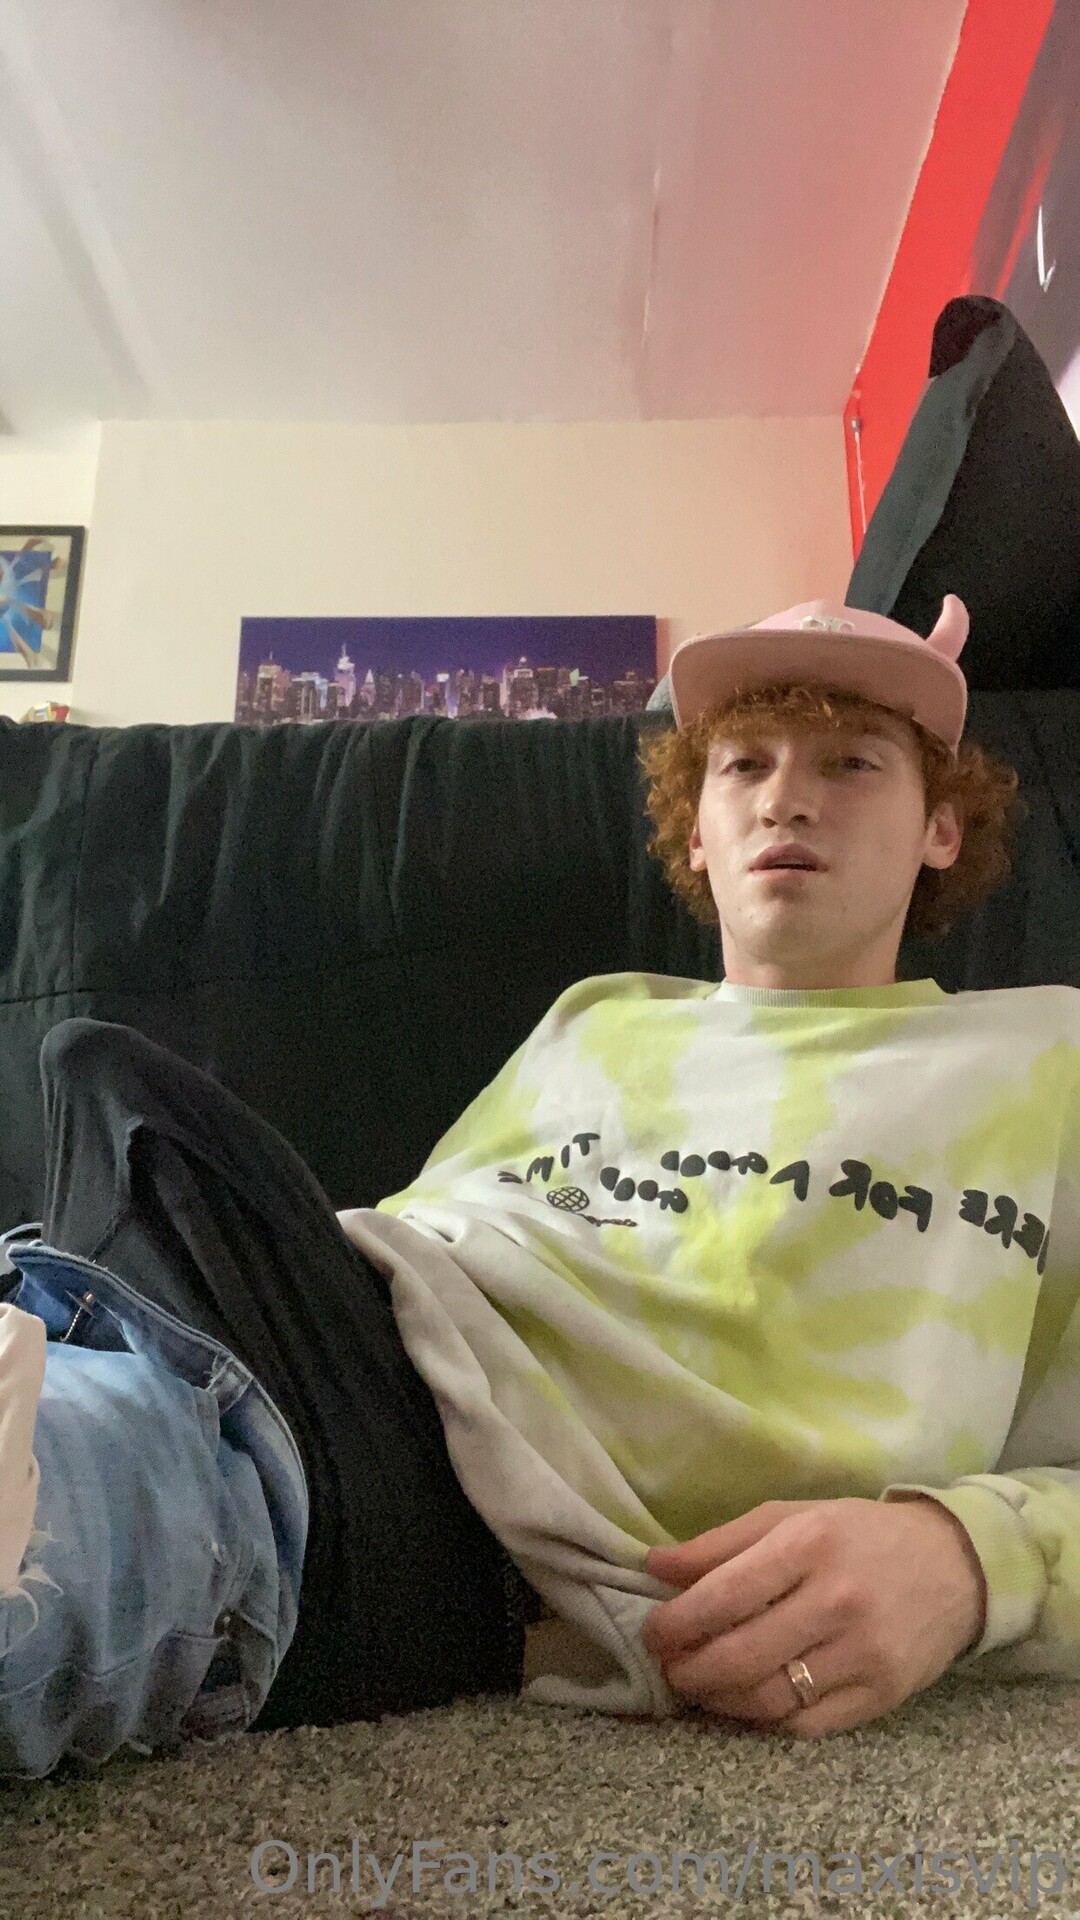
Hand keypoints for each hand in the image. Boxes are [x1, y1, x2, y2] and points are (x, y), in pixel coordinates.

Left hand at [640, 1495, 986, 1739]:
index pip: (725, 1594)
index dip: (677, 1622)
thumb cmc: (859, 1535)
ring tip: (699, 1686)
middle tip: (668, 1668)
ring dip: (718, 1700)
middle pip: (740, 1656)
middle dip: (689, 1670)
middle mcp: (836, 1601)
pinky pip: (806, 1725)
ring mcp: (863, 1654)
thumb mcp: (792, 1516)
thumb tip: (654, 1566)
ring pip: (768, 1698)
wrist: (956, 1566)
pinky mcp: (882, 1696)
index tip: (652, 1633)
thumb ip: (721, 1543)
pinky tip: (746, 1702)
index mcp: (809, 1544)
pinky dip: (765, 1720)